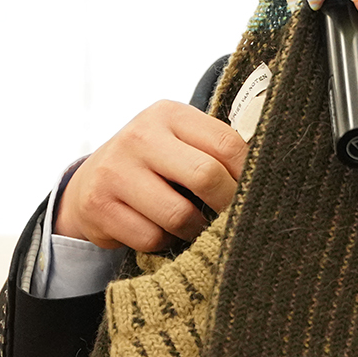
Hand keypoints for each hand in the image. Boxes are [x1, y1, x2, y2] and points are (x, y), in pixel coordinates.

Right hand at [55, 101, 247, 251]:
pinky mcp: (98, 205)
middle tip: (232, 218)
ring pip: (179, 216)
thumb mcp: (181, 141)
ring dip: (194, 229)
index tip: (258, 192)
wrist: (90, 181)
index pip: (226, 143)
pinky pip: (151, 238)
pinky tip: (161, 230)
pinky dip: (164, 242)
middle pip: (205, 176)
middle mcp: (140, 136)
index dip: (249, 174)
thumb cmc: (155, 162)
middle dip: (226, 205)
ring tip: (194, 226)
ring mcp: (115, 170)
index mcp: (170, 114)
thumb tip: (268, 177)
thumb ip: (216, 150)